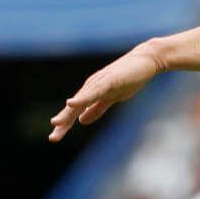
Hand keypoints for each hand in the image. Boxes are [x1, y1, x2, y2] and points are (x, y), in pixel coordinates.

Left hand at [48, 45, 163, 140]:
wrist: (146, 60)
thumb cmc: (129, 78)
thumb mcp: (111, 98)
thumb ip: (96, 109)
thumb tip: (81, 121)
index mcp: (91, 93)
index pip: (75, 111)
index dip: (65, 124)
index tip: (54, 137)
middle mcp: (91, 87)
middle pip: (74, 108)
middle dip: (63, 122)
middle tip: (53, 138)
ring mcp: (99, 83)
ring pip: (80, 100)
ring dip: (68, 112)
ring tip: (56, 122)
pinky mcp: (109, 80)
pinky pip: (94, 91)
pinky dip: (83, 98)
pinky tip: (72, 103)